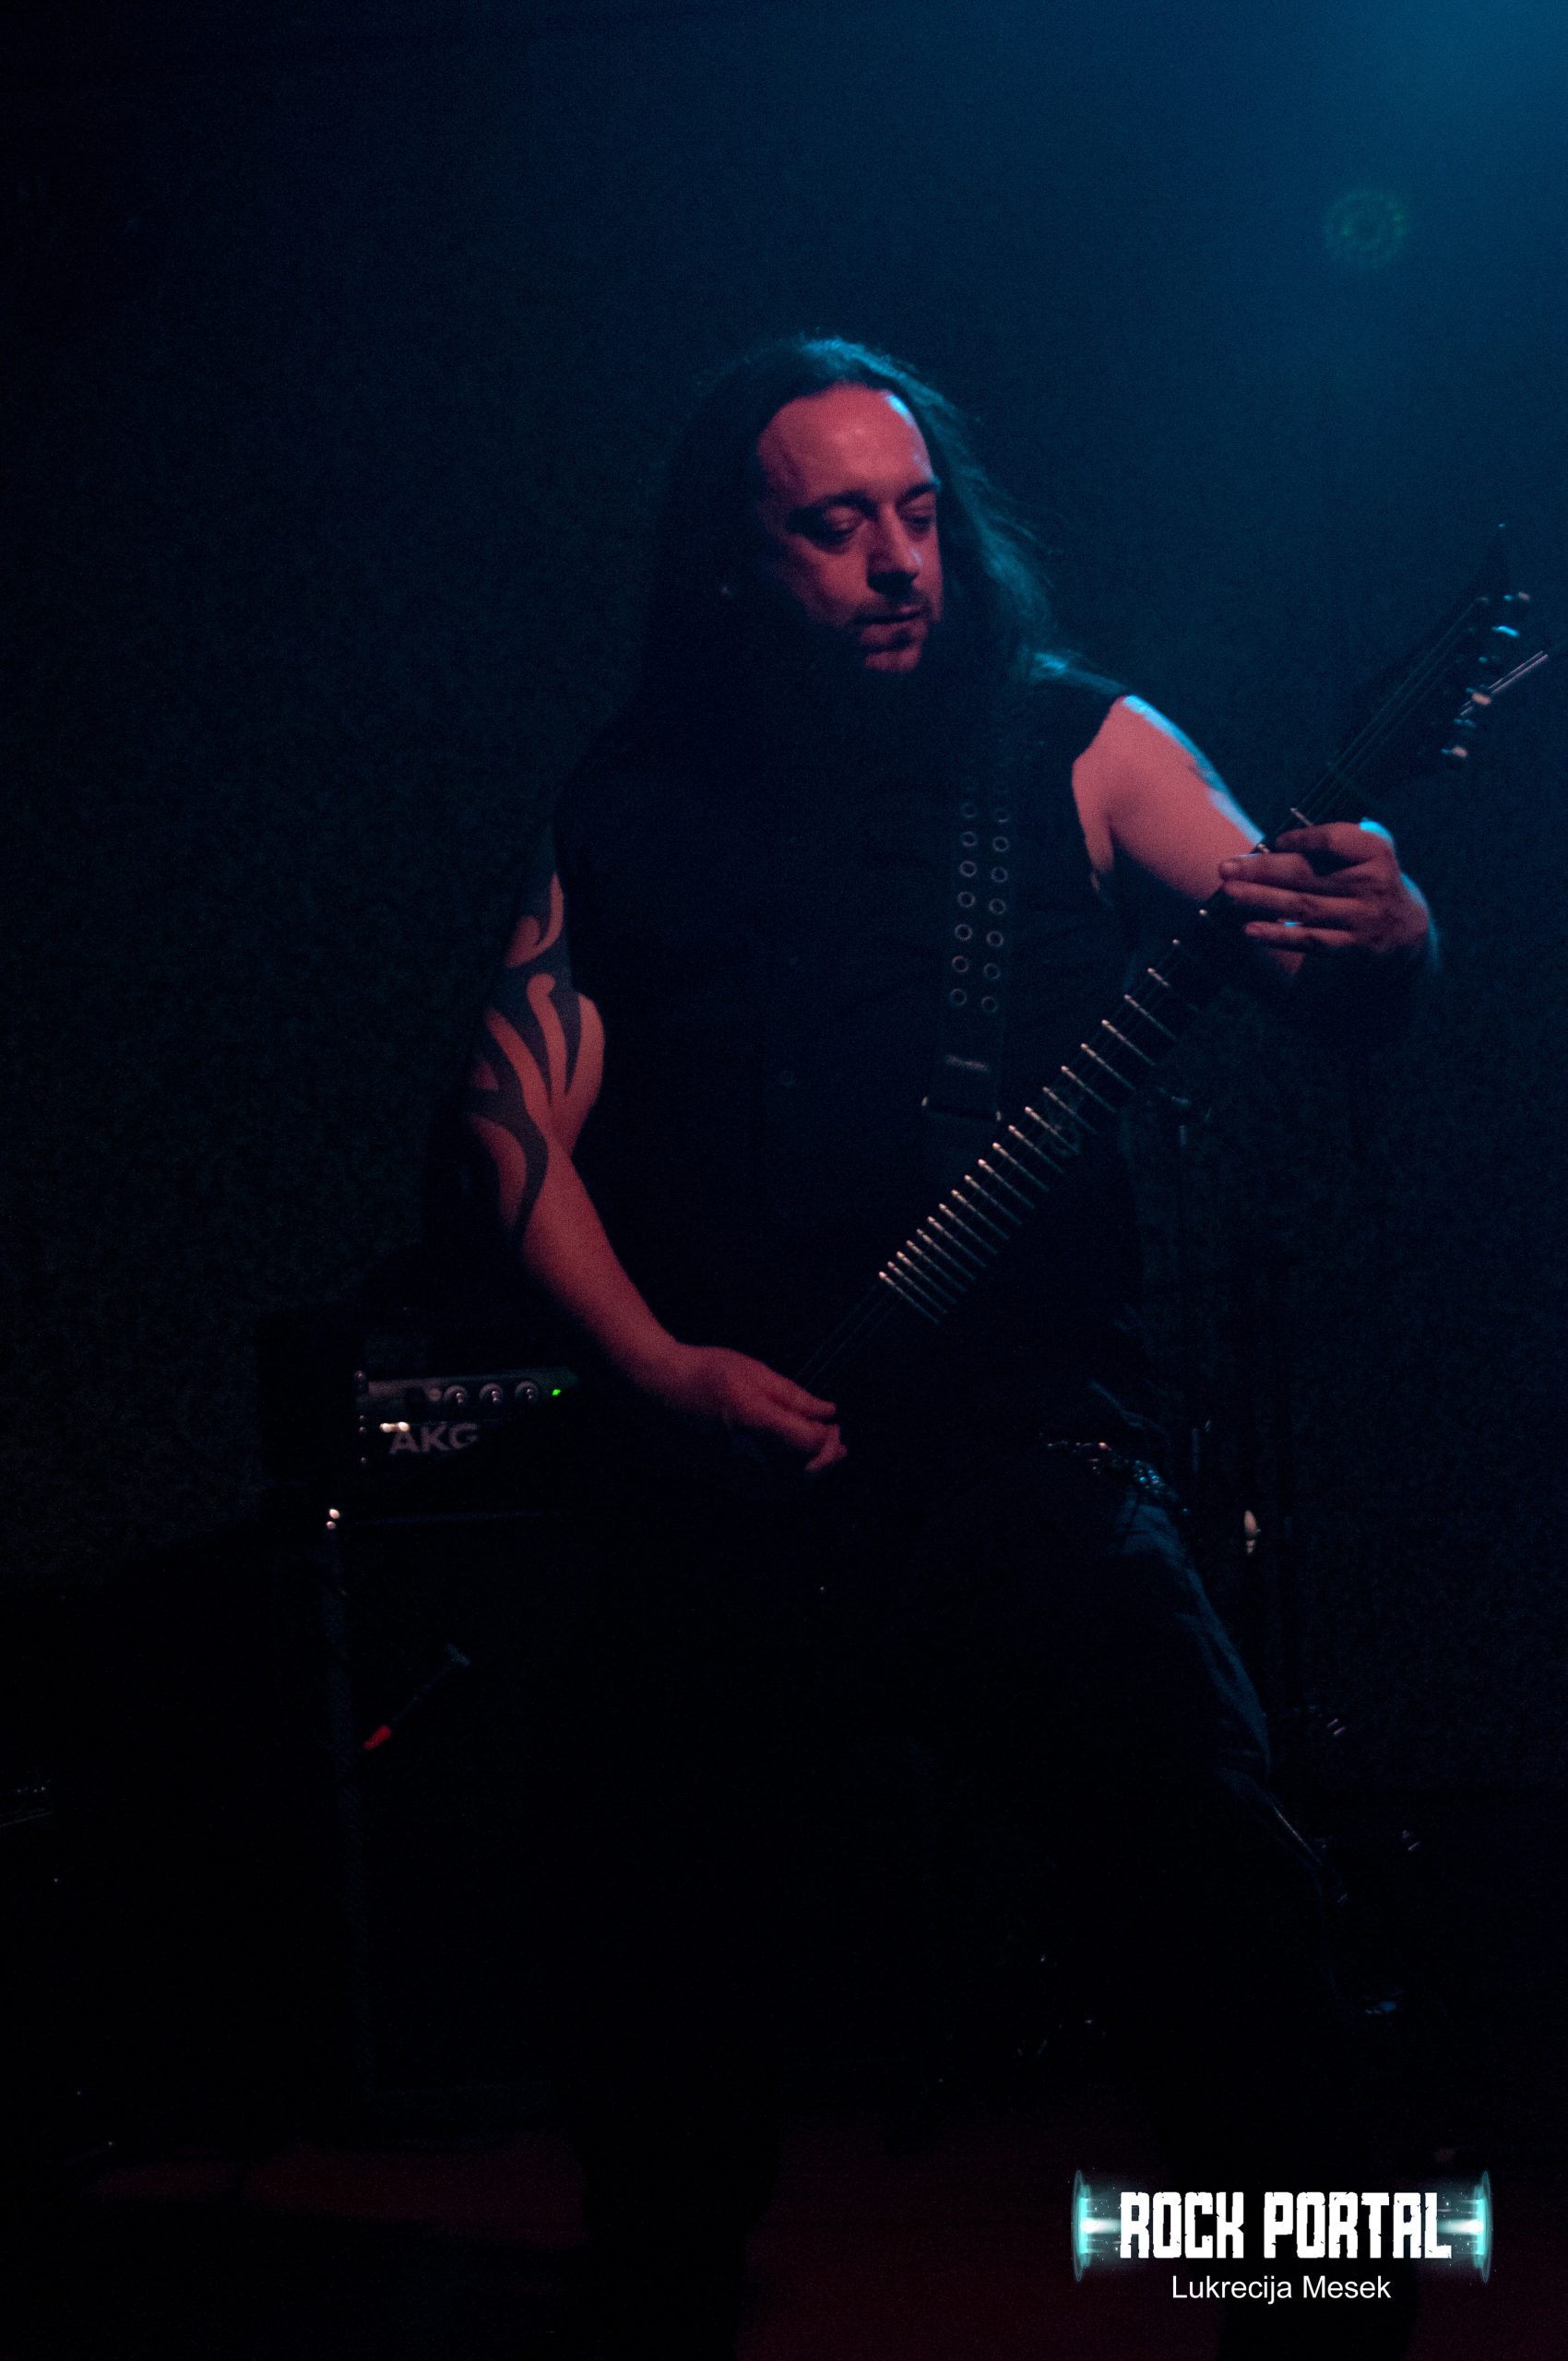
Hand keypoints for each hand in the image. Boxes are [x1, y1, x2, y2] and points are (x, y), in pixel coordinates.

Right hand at [641, 1341, 846, 1478]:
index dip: (827, 1437)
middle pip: (799, 1473)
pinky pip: (761, 1490)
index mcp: (755, 1421)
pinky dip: (784, 1483)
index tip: (834, 1424)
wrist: (656, 1387)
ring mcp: (728, 1470)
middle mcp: (743, 1452)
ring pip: (782, 1487)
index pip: (807, 1443)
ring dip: (808, 1474)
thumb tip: (828, 1413)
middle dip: (825, 1460)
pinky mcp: (718, 1476)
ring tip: (824, 1459)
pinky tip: (791, 1469)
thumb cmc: (704, 1370)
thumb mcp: (754, 1372)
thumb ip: (794, 1397)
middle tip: (837, 1444)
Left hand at [1217, 821, 1429, 960]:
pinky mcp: (1353, 946)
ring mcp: (1362, 917)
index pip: (1335, 840)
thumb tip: (1279, 841)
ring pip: (1304, 907)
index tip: (1275, 840)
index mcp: (1376, 851)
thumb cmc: (1372, 878)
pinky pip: (1310, 940)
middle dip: (1263, 870)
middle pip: (1309, 874)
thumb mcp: (1369, 851)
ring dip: (1262, 900)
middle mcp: (1372, 883)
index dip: (1304, 838)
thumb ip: (1337, 840)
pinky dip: (1279, 935)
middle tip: (1226, 868)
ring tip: (1229, 893)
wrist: (1408, 930)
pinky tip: (1250, 930)